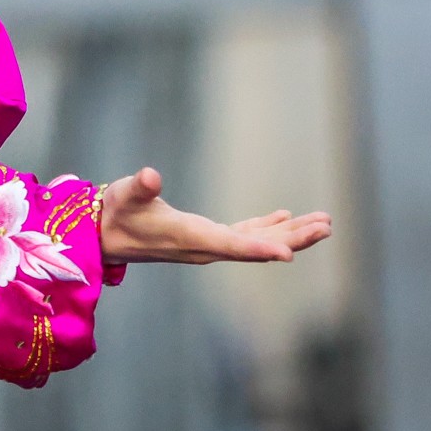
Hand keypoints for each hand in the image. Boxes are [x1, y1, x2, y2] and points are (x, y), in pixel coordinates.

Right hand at [99, 167, 332, 264]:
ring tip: (323, 223)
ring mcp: (207, 245)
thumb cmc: (115, 212)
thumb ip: (140, 187)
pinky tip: (286, 217)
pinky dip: (268, 229)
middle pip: (256, 247)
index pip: (230, 245)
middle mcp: (204, 247)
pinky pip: (245, 237)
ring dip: (290, 234)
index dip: (259, 248)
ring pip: (257, 243)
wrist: (104, 236)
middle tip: (326, 226)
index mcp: (189, 238)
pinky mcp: (205, 238)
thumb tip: (149, 176)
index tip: (290, 254)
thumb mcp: (125, 195)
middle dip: (293, 238)